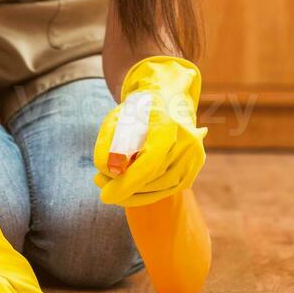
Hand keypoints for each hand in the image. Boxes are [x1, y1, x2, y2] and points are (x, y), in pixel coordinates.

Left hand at [93, 55, 207, 206]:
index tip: (105, 196)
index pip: (150, 164)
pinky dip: (147, 192)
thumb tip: (108, 171)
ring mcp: (194, 157)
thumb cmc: (140, 107)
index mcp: (169, 125)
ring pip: (160, 188)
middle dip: (124, 188)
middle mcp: (187, 142)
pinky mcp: (194, 168)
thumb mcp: (117, 118)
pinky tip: (129, 186)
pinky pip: (168, 188)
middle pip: (154, 178)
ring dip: (134, 193)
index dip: (127, 183)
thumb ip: (108, 143)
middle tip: (99, 184)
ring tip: (110, 184)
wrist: (170, 97)